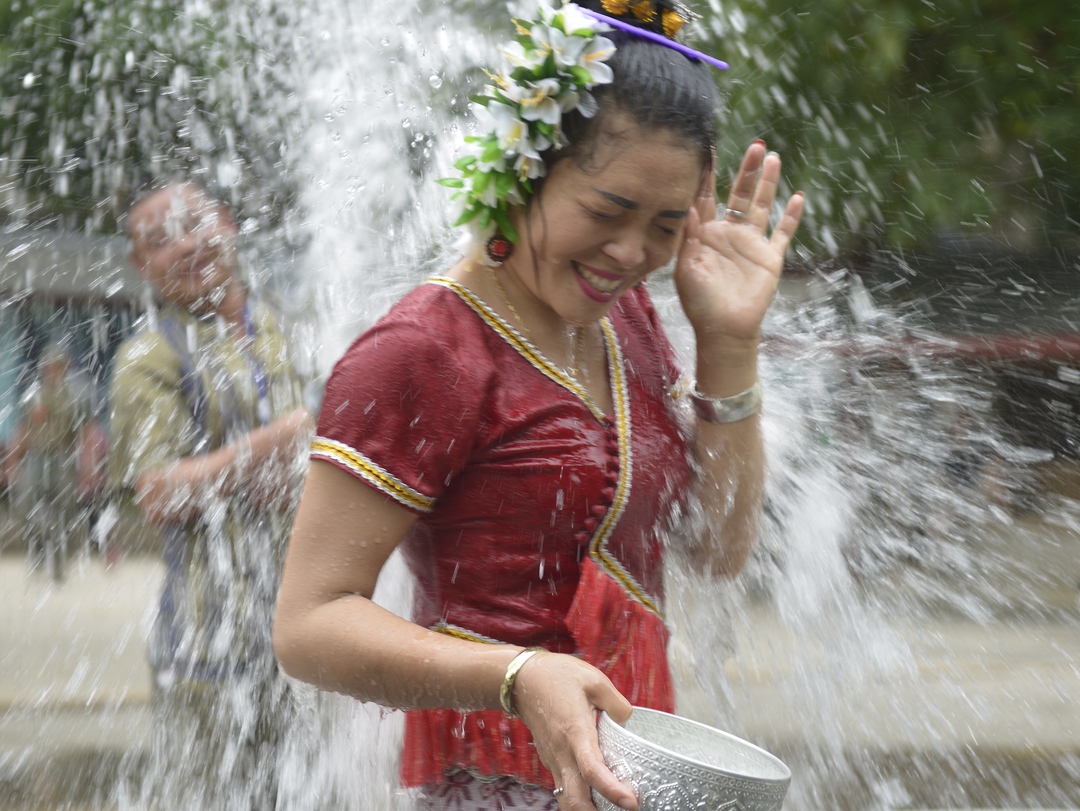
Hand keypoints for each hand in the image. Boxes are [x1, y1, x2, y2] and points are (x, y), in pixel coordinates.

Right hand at [513, 652, 636, 810]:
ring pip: (567, 798)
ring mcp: (553, 760)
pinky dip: (580, 797)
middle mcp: (561, 752)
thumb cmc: (558, 676)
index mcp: (575, 732)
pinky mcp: (551, 760)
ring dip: (587, 809)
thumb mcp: (594, 680)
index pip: (592, 770)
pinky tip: (598, 793)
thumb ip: (617, 704)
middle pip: (575, 800)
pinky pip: (565, 787)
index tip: (632, 803)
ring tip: (613, 806)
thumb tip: (628, 723)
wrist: (522, 679)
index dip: (612, 790)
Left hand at [674, 141, 803, 345]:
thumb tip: (688, 204)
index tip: (709, 149)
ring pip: (762, 205)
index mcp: (706, 234)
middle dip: (747, 170)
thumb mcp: (686, 268)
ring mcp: (751, 244)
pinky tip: (798, 196)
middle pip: (740, 194)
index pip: (708, 197)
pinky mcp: (770, 258)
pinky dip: (791, 216)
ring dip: (768, 183)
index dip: (709, 175)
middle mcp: (730, 234)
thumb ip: (689, 236)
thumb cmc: (699, 303)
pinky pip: (783, 233)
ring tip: (773, 157)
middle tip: (755, 144)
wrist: (724, 330)